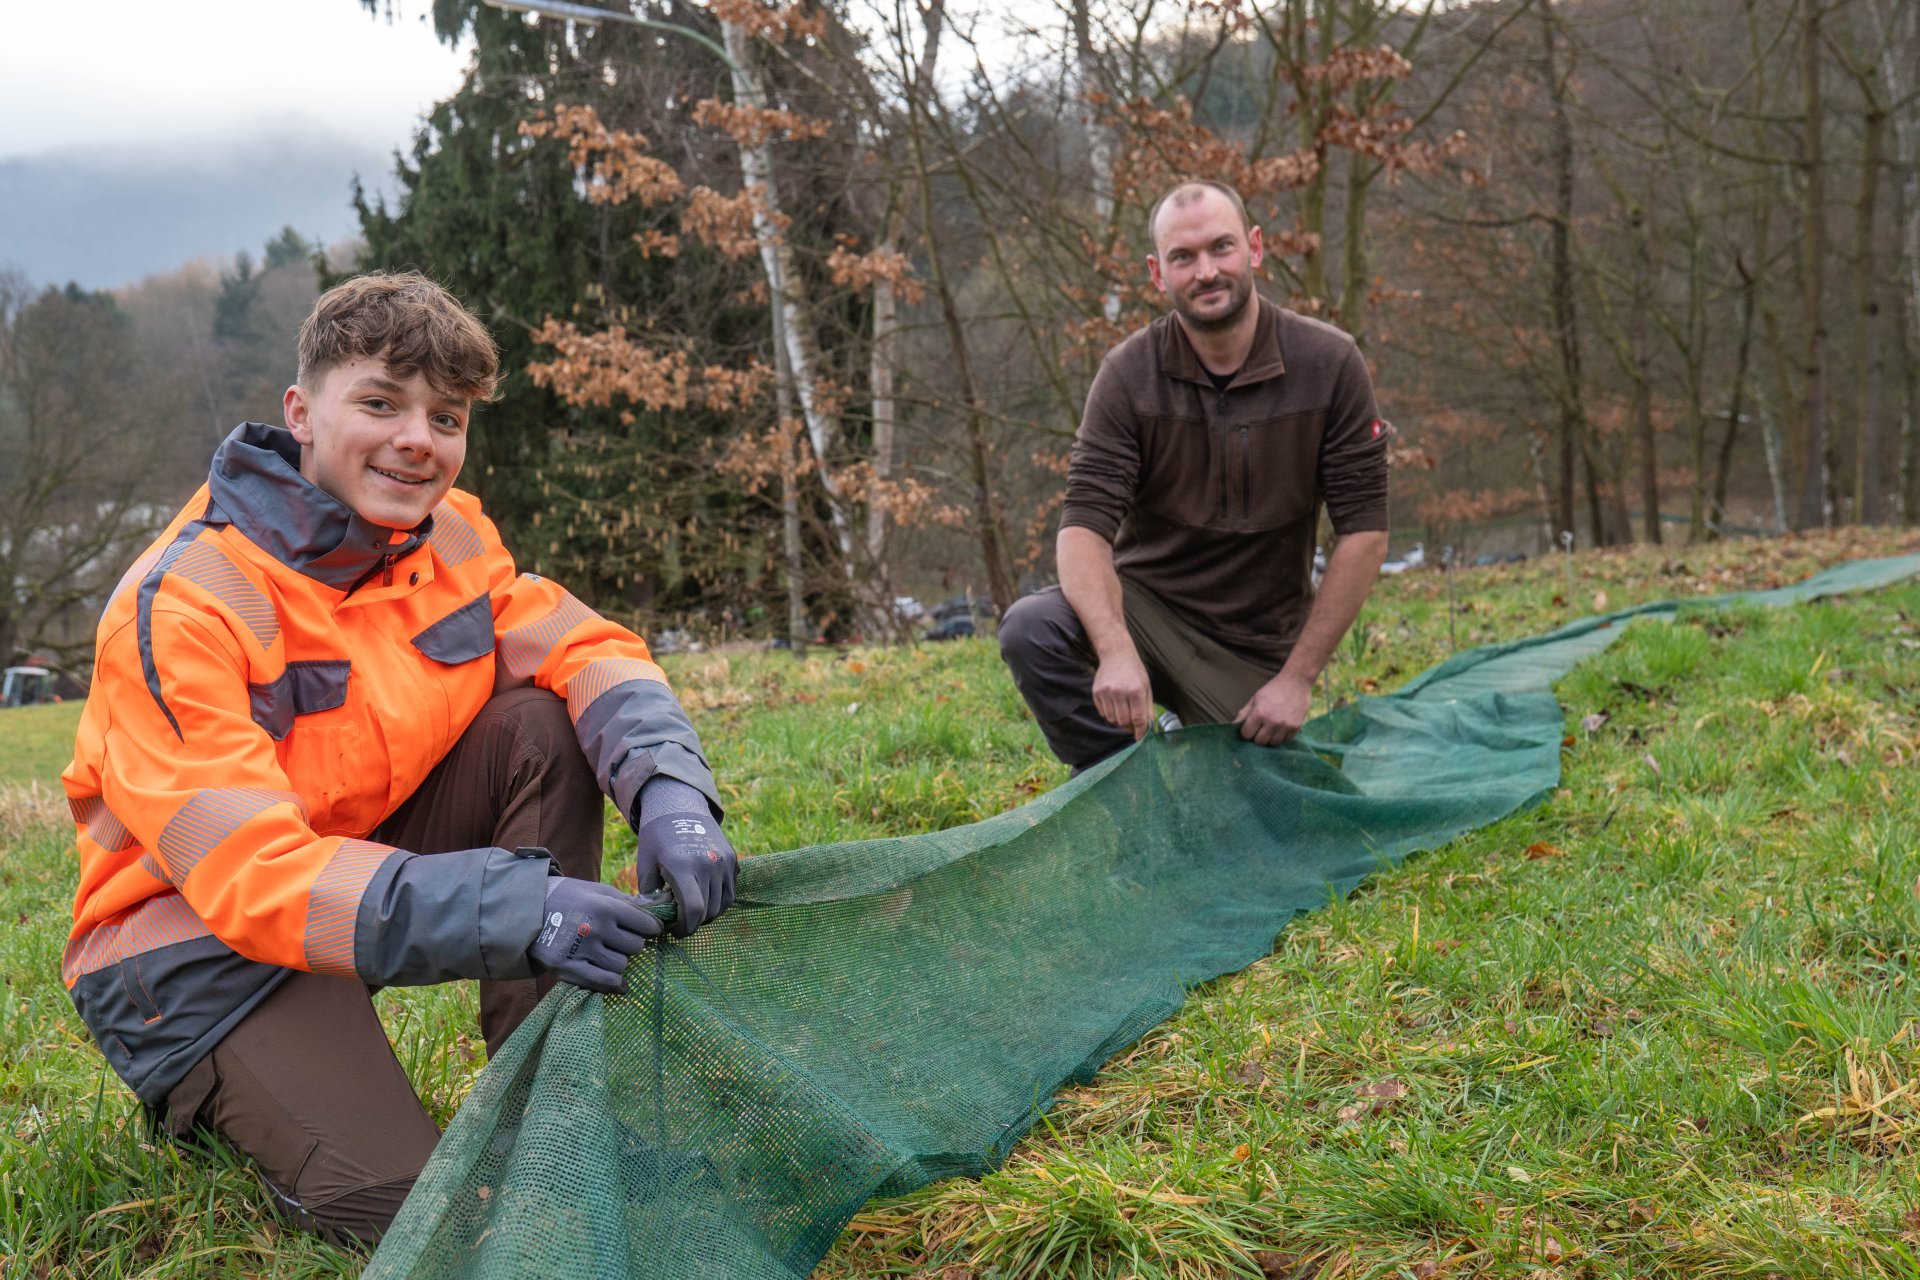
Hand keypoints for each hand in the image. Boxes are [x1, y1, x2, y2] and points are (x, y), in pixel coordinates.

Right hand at [527, 876, 662, 993]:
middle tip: (623, 940)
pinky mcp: (566, 967)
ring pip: (621, 965)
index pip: (645, 925)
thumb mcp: (598, 890)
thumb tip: (657, 911)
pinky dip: (615, 984)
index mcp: (605, 906)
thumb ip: (627, 902)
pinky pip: (602, 982)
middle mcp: (595, 929)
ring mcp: (580, 950)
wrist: (527, 909)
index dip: (652, 928)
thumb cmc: (569, 896)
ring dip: (620, 960)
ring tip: (610, 952)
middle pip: (636, 947)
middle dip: (633, 943)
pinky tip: (621, 984)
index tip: (651, 930)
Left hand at [634, 811, 737, 937]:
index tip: (675, 931)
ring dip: (707, 913)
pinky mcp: (732, 860)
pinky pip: (730, 892)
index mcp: (683, 866)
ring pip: (722, 905)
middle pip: (708, 911)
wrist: (680, 806)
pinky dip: (719, 901)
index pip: (694, 910)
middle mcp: (708, 865)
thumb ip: (649, 894)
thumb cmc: (657, 837)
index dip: (685, 928)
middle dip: (694, 922)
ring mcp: (724, 862)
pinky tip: (704, 897)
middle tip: (680, 920)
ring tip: (692, 909)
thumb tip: (655, 918)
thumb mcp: (645, 863)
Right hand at [1092, 649, 1152, 739]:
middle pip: (1123, 722)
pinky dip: (1109, 713)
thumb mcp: (1146, 687)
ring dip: (1119, 719)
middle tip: (1132, 721)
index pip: (1138, 719)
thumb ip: (1148, 709)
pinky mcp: (1096, 692)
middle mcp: (1120, 692)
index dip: (1140, 732)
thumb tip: (1149, 728)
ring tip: (1123, 709)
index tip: (1140, 738)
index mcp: (1136, 691)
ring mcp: (1106, 692)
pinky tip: (1114, 703)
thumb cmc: (1134, 671)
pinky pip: (1103, 712)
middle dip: (1129, 725)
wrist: (1116, 654)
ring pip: (1112, 719)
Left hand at [1235, 672, 1311, 745]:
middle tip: (1261, 728)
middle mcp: (1272, 721)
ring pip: (1273, 743)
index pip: (1247, 734)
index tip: (1250, 727)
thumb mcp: (1255, 699)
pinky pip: (1286, 741)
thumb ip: (1244, 714)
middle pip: (1260, 741)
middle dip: (1257, 736)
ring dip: (1270, 738)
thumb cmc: (1273, 689)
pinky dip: (1282, 737)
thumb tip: (1233, 726)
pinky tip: (1281, 727)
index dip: (1246, 731)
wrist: (1296, 682)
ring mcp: (1285, 725)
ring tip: (1271, 727)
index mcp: (1259, 713)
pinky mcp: (1296, 727)